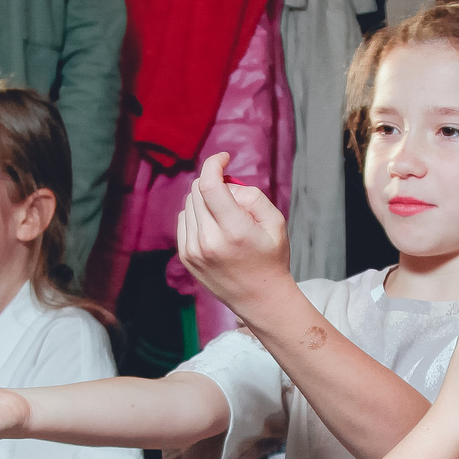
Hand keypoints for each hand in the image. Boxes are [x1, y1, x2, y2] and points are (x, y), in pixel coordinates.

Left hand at [174, 153, 293, 315]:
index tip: (224, 159)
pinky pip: (183, 220)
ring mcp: (193, 251)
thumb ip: (251, 195)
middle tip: (234, 196)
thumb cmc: (271, 258)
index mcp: (234, 231)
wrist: (260, 299)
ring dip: (205, 199)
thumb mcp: (275, 222)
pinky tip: (214, 225)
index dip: (214, 164)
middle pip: (197, 191)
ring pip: (189, 203)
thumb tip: (225, 184)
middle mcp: (208, 242)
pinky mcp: (186, 257)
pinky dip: (197, 214)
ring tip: (226, 215)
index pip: (209, 186)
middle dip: (214, 183)